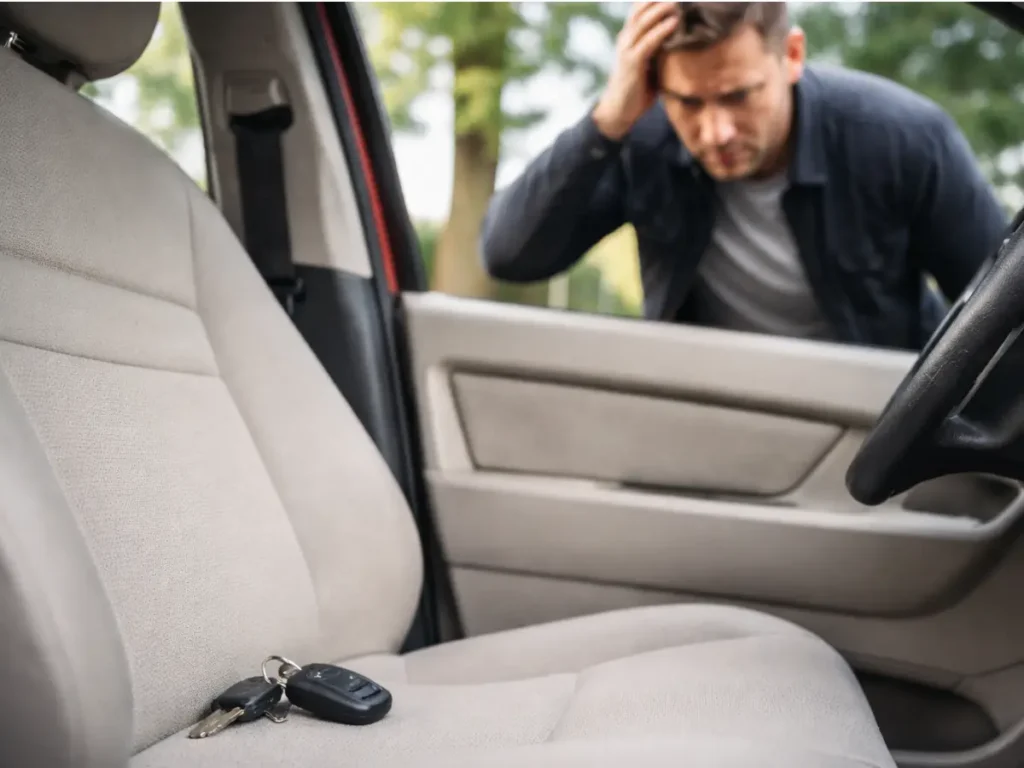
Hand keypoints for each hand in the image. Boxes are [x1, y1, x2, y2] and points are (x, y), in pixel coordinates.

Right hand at [592, 2, 679, 140]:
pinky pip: (647, 43)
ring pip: (643, 23)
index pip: (639, 8)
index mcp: (630, 36)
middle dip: (658, 0)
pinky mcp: (632, 64)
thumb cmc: (638, 87)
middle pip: (640, 10)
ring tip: (677, 2)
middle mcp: (626, 38)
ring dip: (661, 10)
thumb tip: (685, 38)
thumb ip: (661, 47)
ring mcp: (627, 50)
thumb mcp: (650, 62)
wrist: (619, 110)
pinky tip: (674, 23)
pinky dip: (661, 31)